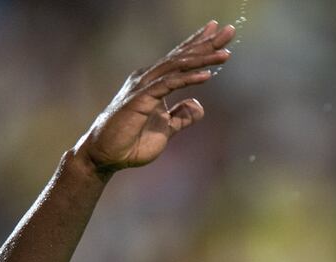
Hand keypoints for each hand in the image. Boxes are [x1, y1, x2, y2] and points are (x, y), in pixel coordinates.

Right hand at [75, 21, 234, 174]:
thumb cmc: (132, 141)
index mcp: (154, 83)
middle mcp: (148, 79)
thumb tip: (198, 105)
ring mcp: (143, 87)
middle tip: (229, 31)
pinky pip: (168, 85)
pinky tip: (207, 75)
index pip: (180, 60)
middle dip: (207, 44)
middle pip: (182, 57)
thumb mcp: (166, 129)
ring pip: (177, 67)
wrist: (107, 155)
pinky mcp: (140, 100)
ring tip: (225, 54)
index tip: (220, 34)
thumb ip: (181, 116)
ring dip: (202, 59)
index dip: (200, 46)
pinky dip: (187, 79)